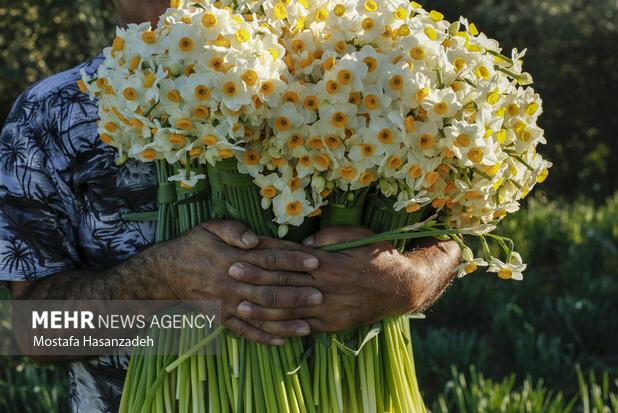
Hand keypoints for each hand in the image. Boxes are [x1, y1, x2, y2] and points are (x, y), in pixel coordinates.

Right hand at [149, 220, 323, 344]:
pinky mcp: (221, 319)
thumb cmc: (193, 245)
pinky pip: (244, 332)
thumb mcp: (210, 227)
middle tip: (321, 295)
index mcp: (232, 258)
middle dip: (297, 293)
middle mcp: (232, 283)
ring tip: (309, 324)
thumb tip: (254, 238)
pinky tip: (283, 342)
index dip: (293, 260)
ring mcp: (227, 304)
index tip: (315, 262)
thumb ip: (234, 229)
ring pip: (261, 314)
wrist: (165, 272)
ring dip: (286, 320)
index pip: (269, 259)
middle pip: (270, 289)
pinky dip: (264, 338)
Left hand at [231, 227, 424, 332]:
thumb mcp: (359, 236)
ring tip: (239, 305)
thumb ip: (329, 237)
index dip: (263, 254)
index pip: (289, 257)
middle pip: (283, 282)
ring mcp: (329, 308)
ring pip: (289, 309)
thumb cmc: (379, 256)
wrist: (402, 288)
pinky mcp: (333, 324)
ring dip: (262, 307)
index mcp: (329, 262)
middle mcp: (326, 286)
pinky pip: (302, 328)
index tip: (242, 251)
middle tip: (230, 273)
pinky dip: (282, 328)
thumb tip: (302, 244)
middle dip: (255, 278)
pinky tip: (264, 327)